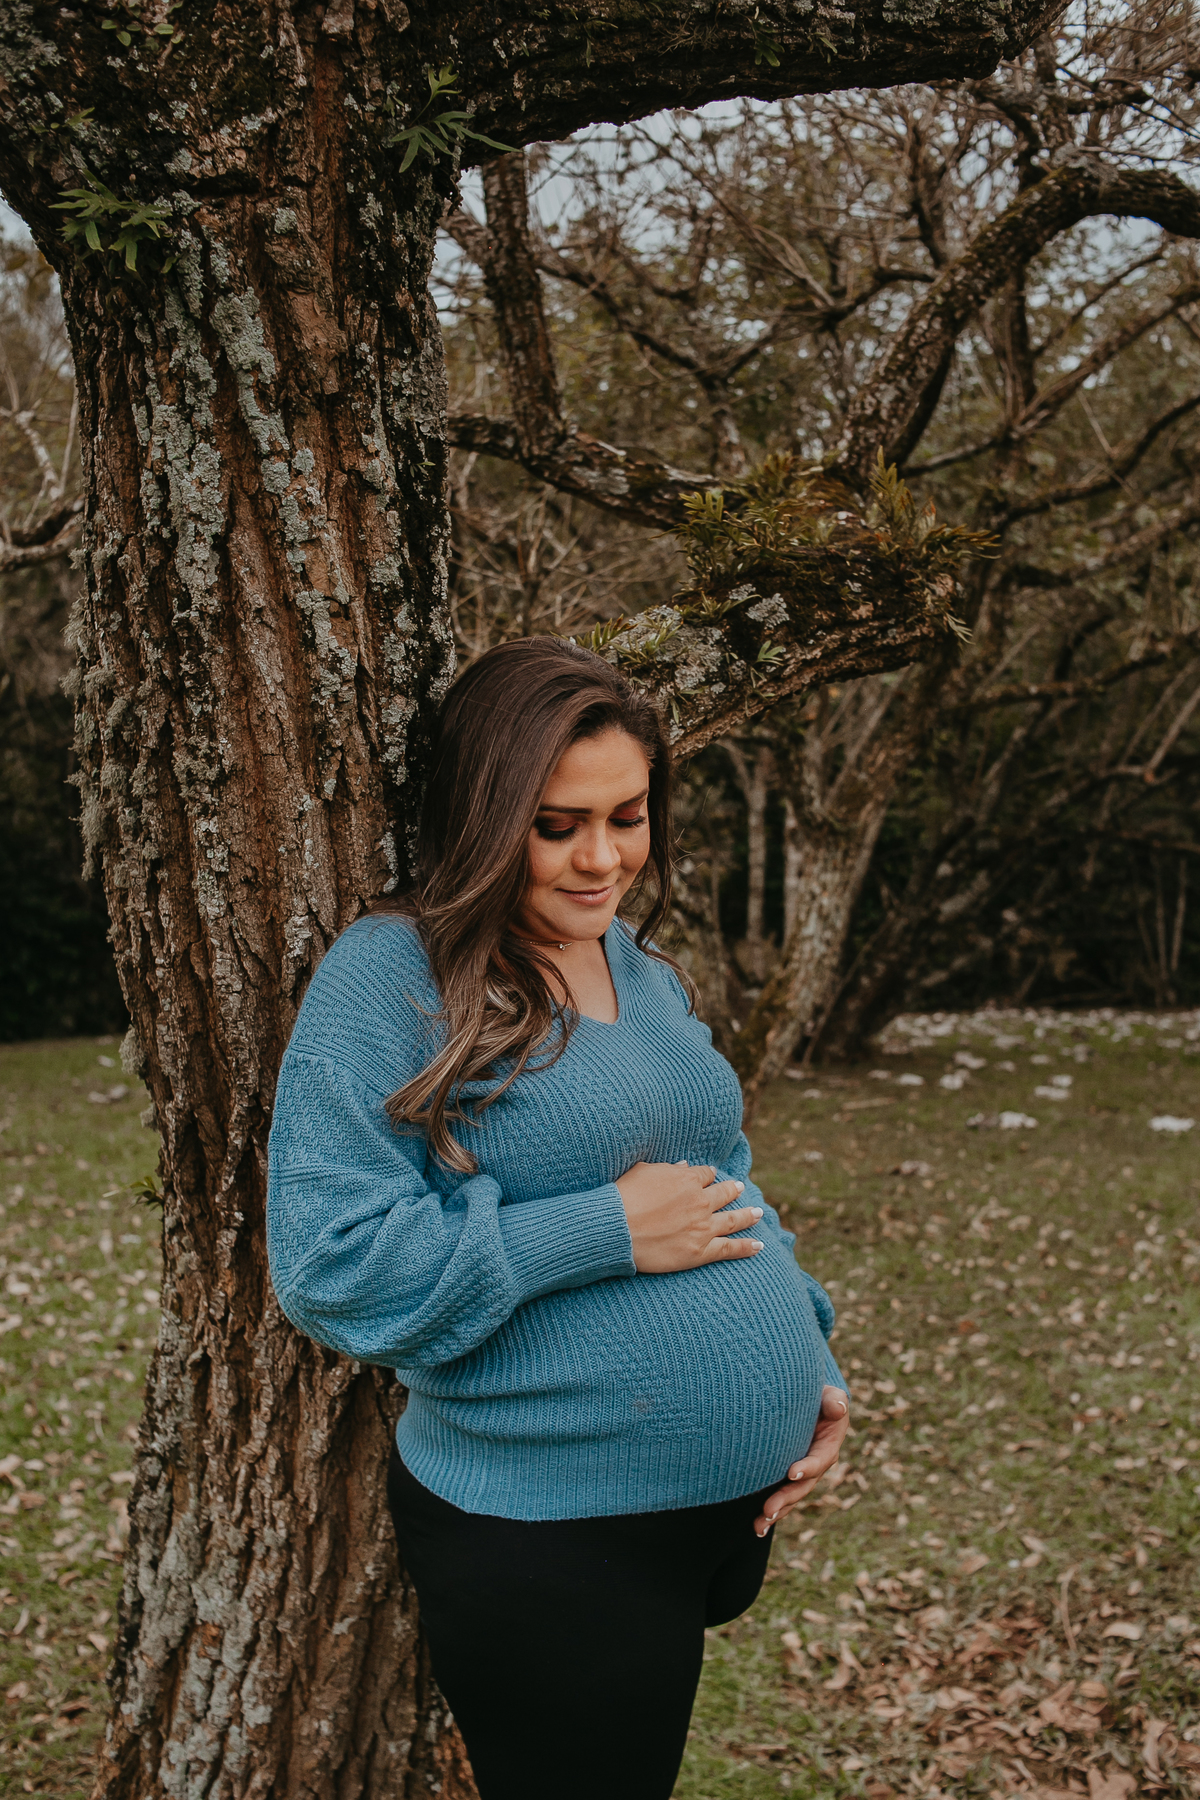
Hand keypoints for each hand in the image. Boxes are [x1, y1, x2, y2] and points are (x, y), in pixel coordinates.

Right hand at [615, 1160, 762, 1273]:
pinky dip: (747, 1247)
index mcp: (687, 1179)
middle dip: (733, 1190)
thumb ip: (667, 1168)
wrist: (617, 1228)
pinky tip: (759, 1245)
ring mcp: (704, 1227)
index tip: (711, 1176)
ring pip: (734, 1219)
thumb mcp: (643, 1171)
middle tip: (740, 1189)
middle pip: (724, 1194)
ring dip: (748, 1215)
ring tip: (758, 1212)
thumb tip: (684, 1165)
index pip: (705, 1174)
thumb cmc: (624, 1196)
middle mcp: (700, 1201)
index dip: (708, 1175)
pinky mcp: (701, 1251)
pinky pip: (730, 1248)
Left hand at [753, 1385, 849, 1537]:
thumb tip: (838, 1407)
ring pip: (790, 1497)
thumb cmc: (820, 1399)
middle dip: (786, 1499)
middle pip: (802, 1486)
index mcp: (827, 1448)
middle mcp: (815, 1466)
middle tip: (768, 1509)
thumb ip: (834, 1400)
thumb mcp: (831, 1396)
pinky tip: (757, 1528)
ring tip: (760, 1524)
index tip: (791, 1473)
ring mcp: (800, 1475)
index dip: (807, 1467)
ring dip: (776, 1512)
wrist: (807, 1405)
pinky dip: (769, 1514)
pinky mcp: (785, 1478)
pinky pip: (779, 1496)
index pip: (819, 1460)